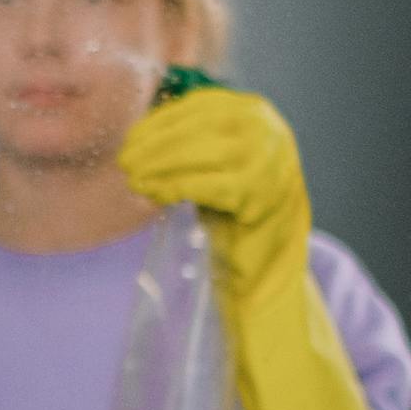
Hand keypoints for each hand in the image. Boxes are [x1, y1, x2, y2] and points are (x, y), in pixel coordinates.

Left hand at [118, 86, 373, 409]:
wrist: (266, 305)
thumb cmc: (227, 244)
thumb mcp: (203, 187)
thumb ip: (184, 155)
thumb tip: (138, 134)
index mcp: (263, 127)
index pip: (208, 104)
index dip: (164, 120)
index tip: (131, 140)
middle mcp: (279, 145)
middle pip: (211, 122)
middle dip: (159, 141)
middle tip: (125, 163)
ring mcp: (284, 176)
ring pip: (217, 148)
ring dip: (168, 161)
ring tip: (137, 181)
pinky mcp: (276, 209)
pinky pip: (227, 184)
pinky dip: (186, 185)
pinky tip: (159, 196)